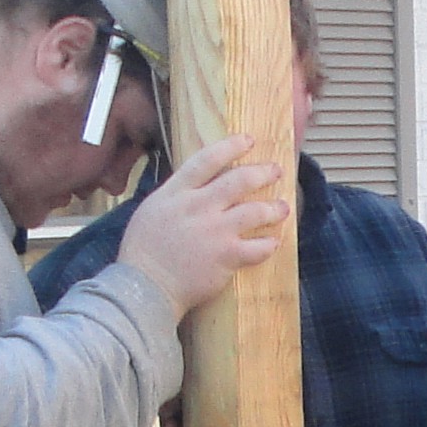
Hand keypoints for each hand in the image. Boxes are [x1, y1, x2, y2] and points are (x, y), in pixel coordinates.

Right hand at [122, 137, 290, 315]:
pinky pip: (258, 248)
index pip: (207, 159)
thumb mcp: (152, 210)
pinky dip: (269, 244)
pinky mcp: (226, 257)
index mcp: (176, 192)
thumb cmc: (143, 251)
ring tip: (283, 208)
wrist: (144, 286)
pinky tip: (274, 242)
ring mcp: (214, 231)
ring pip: (255, 211)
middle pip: (239, 180)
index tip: (248, 140)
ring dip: (274, 208)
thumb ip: (176, 195)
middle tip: (276, 170)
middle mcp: (198, 207)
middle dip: (262, 173)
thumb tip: (196, 184)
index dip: (231, 146)